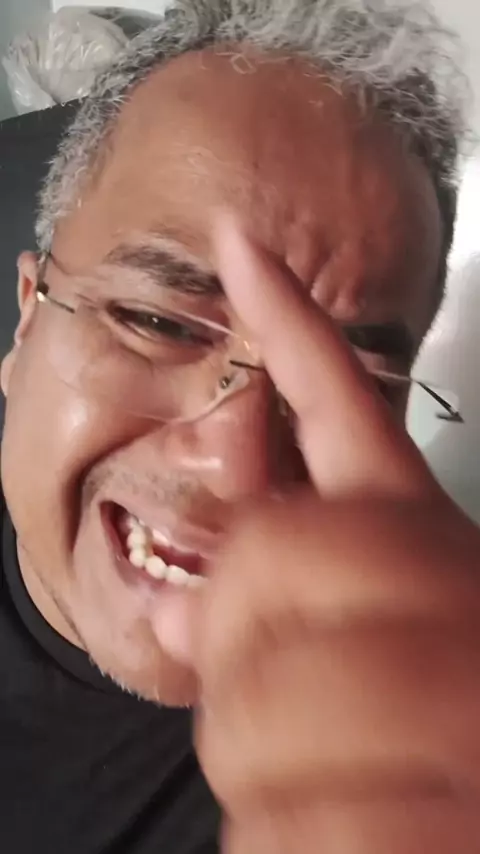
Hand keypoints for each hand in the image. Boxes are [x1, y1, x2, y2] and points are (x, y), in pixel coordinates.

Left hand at [160, 218, 479, 852]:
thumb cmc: (449, 718)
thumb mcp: (372, 643)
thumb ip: (271, 612)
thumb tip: (173, 605)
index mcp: (424, 544)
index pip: (345, 411)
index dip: (289, 327)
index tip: (238, 247)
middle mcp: (440, 590)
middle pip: (260, 555)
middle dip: (232, 630)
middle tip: (283, 684)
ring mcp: (448, 687)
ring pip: (245, 702)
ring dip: (255, 755)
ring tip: (333, 769)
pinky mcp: (429, 799)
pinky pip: (277, 818)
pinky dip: (284, 837)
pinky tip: (357, 826)